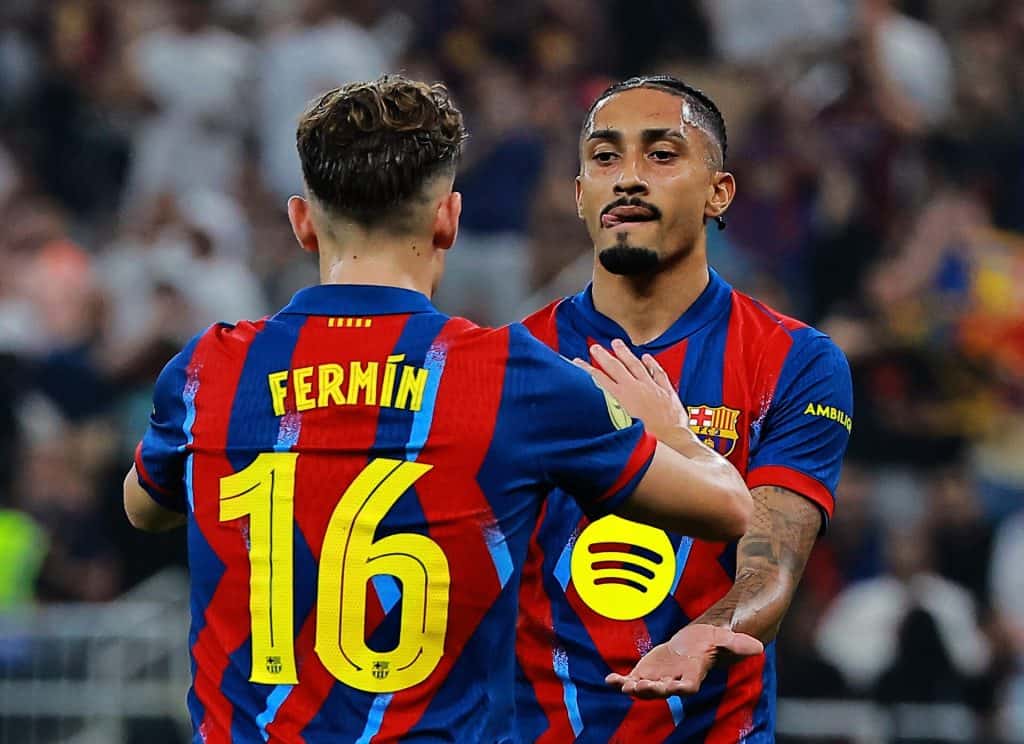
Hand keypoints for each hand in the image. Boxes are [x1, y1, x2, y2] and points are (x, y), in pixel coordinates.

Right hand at [574, 339, 685, 440]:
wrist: (672, 442)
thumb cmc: (645, 440)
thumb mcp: (618, 429)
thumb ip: (605, 416)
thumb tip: (592, 412)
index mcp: (620, 398)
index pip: (599, 378)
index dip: (586, 369)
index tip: (576, 362)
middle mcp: (634, 388)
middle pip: (615, 367)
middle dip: (603, 356)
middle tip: (595, 347)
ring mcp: (651, 387)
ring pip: (636, 365)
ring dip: (625, 354)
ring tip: (617, 344)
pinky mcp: (666, 391)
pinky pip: (657, 372)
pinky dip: (651, 364)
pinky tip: (646, 357)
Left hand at [605, 623, 762, 698]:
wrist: (695, 642)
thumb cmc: (711, 642)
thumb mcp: (724, 639)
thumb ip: (738, 644)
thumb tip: (759, 647)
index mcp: (693, 675)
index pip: (688, 686)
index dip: (680, 687)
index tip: (675, 687)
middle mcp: (675, 681)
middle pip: (663, 689)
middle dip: (653, 689)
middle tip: (641, 687)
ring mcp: (659, 678)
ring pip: (645, 687)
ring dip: (634, 687)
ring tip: (623, 685)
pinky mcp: (646, 673)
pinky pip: (632, 680)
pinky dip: (620, 681)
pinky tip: (609, 679)